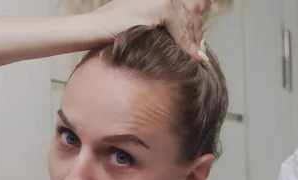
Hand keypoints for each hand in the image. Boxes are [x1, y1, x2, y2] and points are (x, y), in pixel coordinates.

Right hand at [91, 0, 212, 60]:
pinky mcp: (162, 7)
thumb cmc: (112, 27)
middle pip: (190, 10)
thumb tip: (179, 28)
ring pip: (188, 20)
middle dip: (197, 30)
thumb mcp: (140, 18)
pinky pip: (180, 30)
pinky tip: (191, 57)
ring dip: (194, 40)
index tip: (202, 33)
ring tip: (199, 56)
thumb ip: (159, 18)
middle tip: (202, 49)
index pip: (186, 1)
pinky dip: (186, 45)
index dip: (198, 14)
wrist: (95, 27)